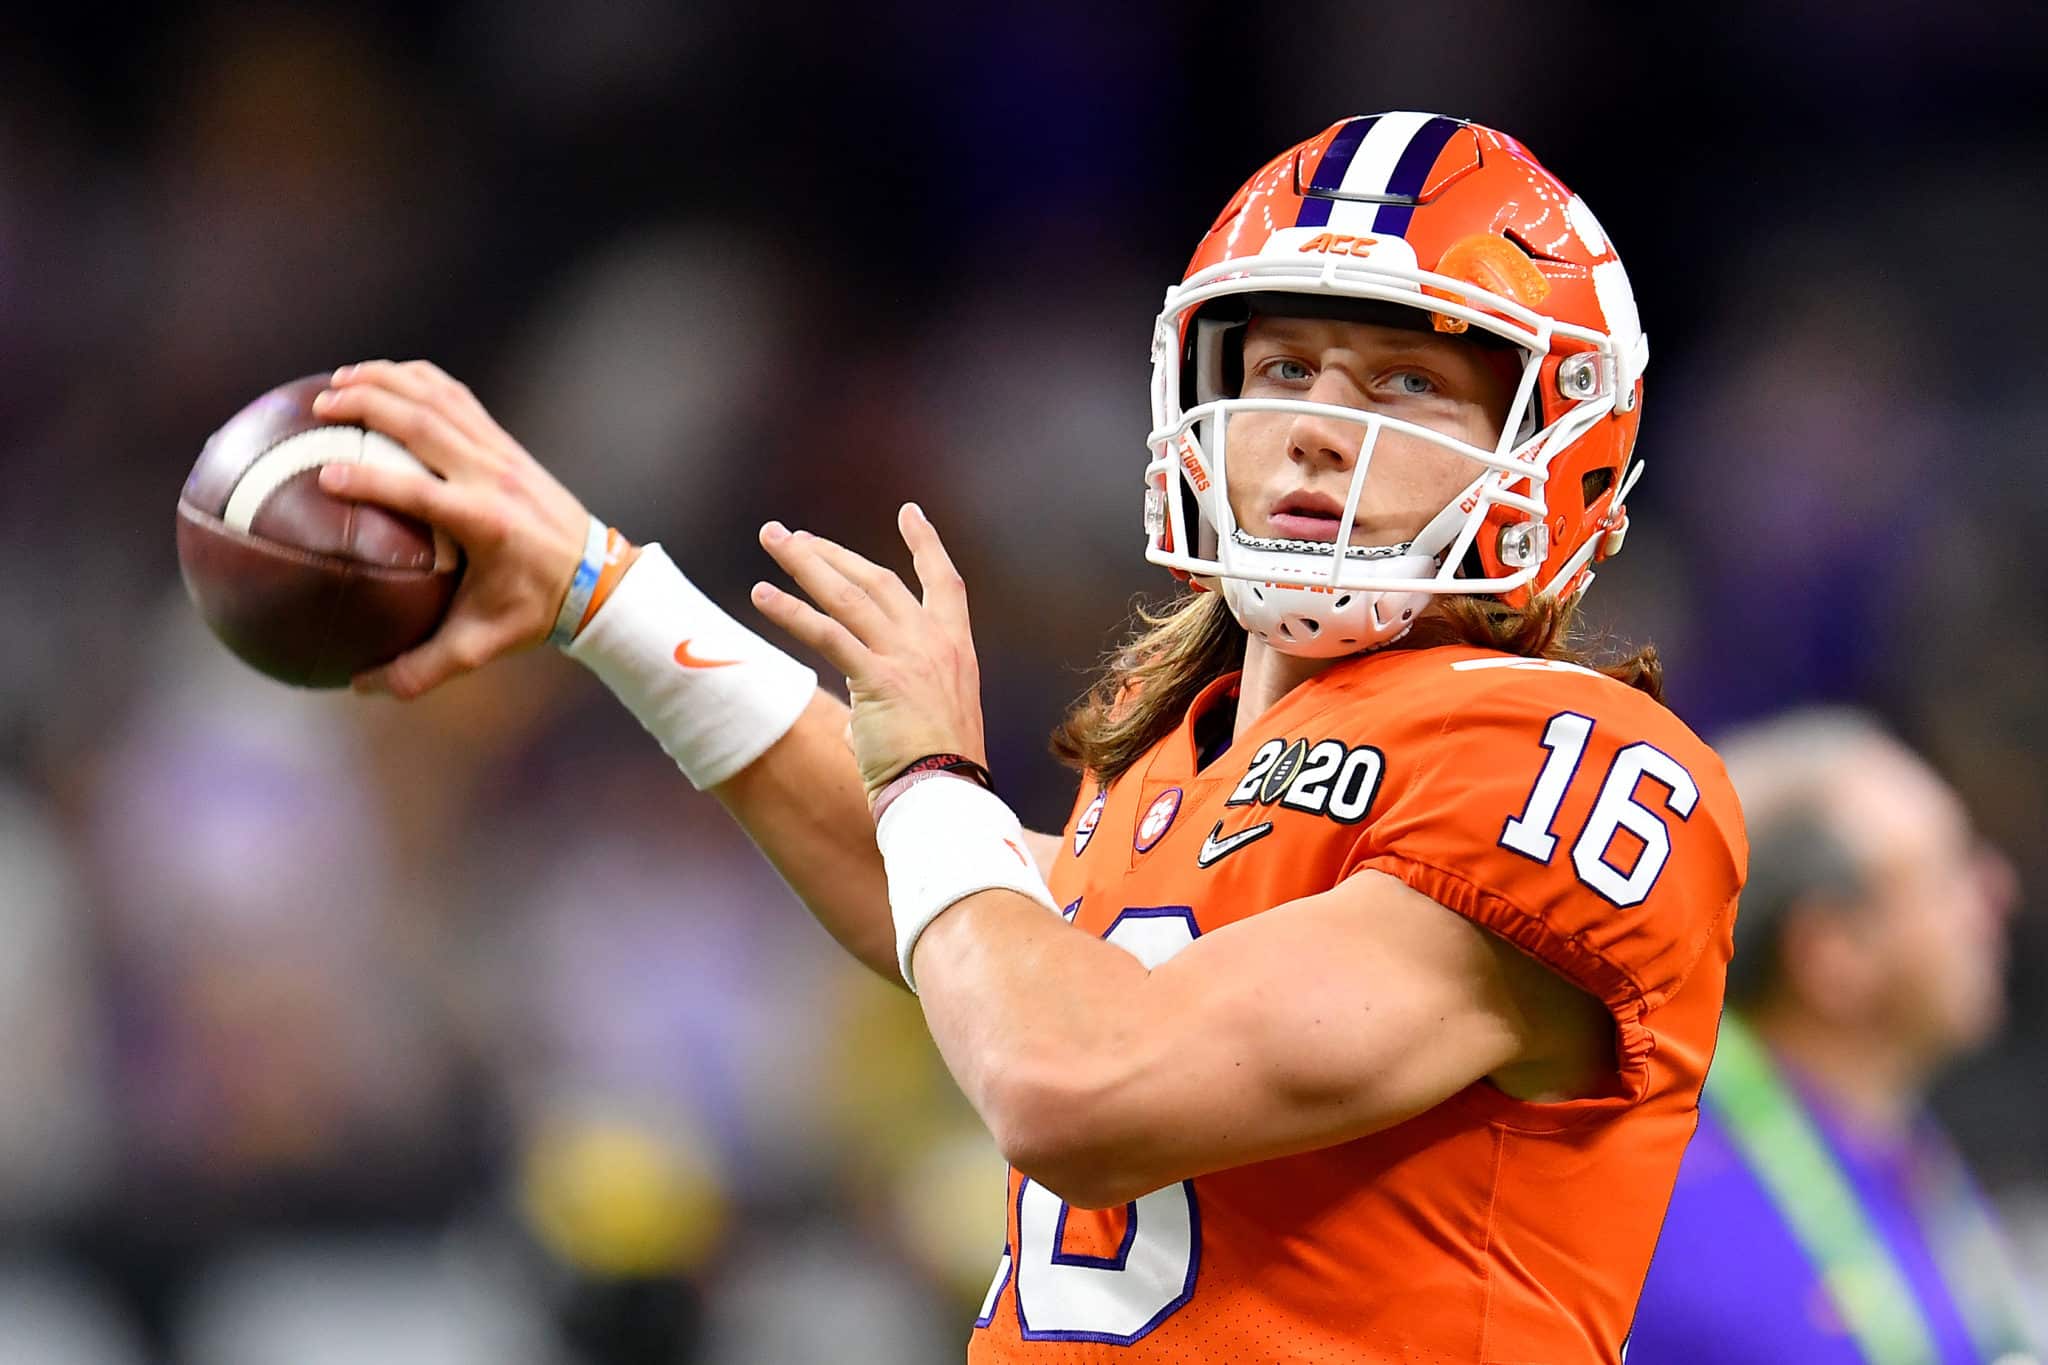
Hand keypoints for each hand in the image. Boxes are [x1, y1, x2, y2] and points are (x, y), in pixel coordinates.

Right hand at [309, 360, 593, 697]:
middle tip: (320, 405)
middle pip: (426, 423)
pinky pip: (458, 399)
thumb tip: (358, 687)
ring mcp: (502, 453)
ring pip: (440, 399)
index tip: (326, 477)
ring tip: (339, 379)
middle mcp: (493, 477)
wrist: (598, 577)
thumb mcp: (483, 645)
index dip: (373, 480)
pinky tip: (383, 379)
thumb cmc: (535, 612)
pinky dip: (419, 381)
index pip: (421, 492)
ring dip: (389, 382)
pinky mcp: (506, 443)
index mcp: (485, 523)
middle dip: (370, 405)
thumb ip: (423, 667)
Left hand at [751, 504, 985, 801]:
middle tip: (794, 535)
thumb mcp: (926, 722)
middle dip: (832, 552)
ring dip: (805, 563)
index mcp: (957, 649)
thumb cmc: (936, 770)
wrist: (946, 794)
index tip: (910, 512)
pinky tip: (762, 594)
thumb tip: (857, 721)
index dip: (926, 545)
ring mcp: (907, 657)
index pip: (945, 582)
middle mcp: (934, 643)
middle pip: (878, 579)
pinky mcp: (878, 678)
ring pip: (848, 594)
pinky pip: (828, 634)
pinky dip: (792, 612)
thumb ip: (889, 705)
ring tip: (773, 540)